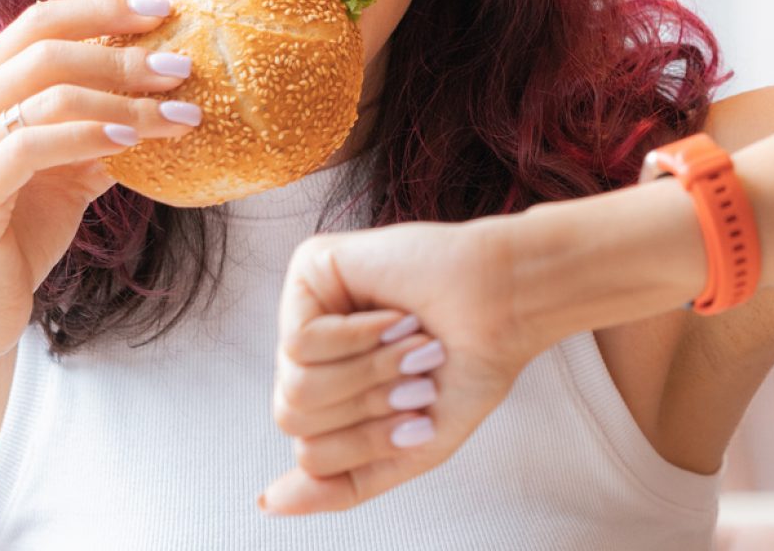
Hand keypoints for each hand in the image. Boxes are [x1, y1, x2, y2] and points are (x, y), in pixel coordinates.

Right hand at [0, 0, 195, 364]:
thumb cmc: (18, 234)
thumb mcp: (67, 171)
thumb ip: (102, 131)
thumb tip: (166, 98)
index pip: (38, 25)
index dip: (101, 8)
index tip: (160, 9)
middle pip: (47, 51)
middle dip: (124, 54)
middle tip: (182, 67)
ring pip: (49, 96)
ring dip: (125, 100)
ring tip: (180, 112)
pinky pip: (29, 147)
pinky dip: (87, 135)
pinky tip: (132, 139)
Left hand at [260, 215, 539, 514]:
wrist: (505, 305)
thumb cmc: (470, 363)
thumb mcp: (409, 447)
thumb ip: (343, 483)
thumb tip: (268, 503)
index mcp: (333, 386)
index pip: (308, 447)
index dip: (368, 441)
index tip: (421, 409)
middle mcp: (312, 347)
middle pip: (292, 416)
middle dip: (367, 405)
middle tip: (418, 372)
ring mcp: (308, 305)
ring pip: (294, 383)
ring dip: (368, 372)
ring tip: (411, 343)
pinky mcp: (311, 268)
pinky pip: (301, 341)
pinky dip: (357, 339)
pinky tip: (393, 317)